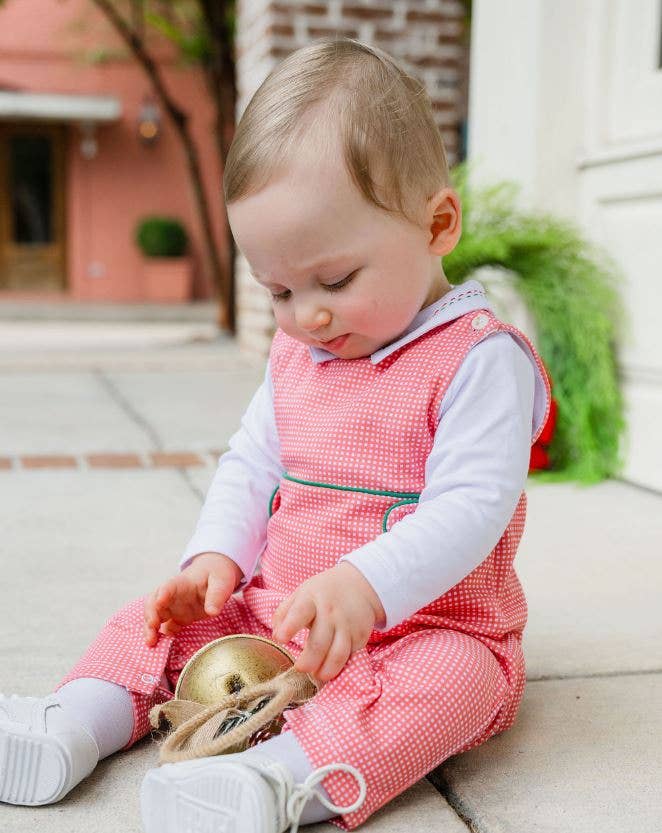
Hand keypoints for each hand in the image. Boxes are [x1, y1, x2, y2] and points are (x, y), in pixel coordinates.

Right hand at [143, 552, 243, 646]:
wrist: (215, 573)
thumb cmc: (216, 573)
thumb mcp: (222, 580)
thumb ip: (217, 595)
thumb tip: (212, 612)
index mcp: (182, 582)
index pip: (168, 586)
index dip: (162, 593)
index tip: (159, 602)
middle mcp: (173, 595)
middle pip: (154, 603)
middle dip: (150, 614)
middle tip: (152, 627)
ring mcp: (174, 607)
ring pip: (156, 617)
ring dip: (151, 629)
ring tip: (151, 642)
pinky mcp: (178, 618)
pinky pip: (166, 627)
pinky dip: (162, 636)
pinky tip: (162, 646)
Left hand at [271, 562, 385, 681]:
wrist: (359, 585)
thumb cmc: (322, 593)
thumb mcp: (301, 594)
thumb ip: (284, 613)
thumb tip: (275, 637)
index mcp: (310, 599)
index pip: (300, 613)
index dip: (290, 626)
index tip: (280, 639)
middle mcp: (330, 612)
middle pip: (319, 642)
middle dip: (308, 660)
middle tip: (300, 668)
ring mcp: (347, 624)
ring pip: (338, 654)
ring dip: (327, 670)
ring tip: (318, 676)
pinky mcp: (360, 635)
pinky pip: (350, 655)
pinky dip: (340, 666)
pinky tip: (331, 668)